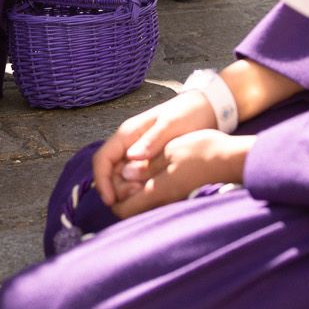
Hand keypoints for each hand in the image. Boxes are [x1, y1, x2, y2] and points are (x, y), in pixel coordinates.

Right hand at [91, 90, 214, 206]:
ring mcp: (137, 152)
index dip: (102, 182)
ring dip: (128, 191)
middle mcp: (128, 144)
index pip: (102, 159)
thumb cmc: (188, 113)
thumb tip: (131, 157)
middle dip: (117, 189)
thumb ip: (152, 140)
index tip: (111, 201)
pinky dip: (139, 188)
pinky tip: (152, 193)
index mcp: (127, 134)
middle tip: (137, 198)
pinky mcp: (148, 160)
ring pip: (121, 177)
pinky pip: (135, 178)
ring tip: (146, 196)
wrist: (206, 108)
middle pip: (109, 173)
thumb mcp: (171, 125)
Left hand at [112, 131, 251, 217]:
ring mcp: (173, 199)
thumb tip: (125, 173)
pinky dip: (150, 184)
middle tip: (123, 168)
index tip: (111, 180)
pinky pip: (158, 195)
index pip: (123, 210)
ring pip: (145, 200)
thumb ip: (145, 165)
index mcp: (156, 191)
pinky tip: (154, 167)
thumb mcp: (170, 150)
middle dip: (122, 191)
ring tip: (137, 165)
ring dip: (136, 187)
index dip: (111, 197)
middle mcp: (163, 201)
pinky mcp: (181, 194)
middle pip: (132, 208)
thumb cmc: (202, 152)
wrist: (233, 159)